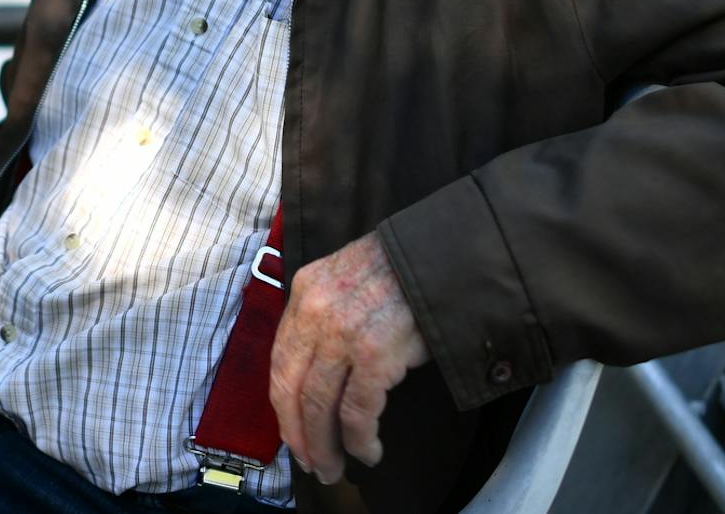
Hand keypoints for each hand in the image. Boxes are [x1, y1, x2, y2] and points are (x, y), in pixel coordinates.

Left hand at [269, 232, 429, 483]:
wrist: (445, 256)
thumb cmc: (403, 271)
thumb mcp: (347, 278)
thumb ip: (325, 316)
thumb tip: (316, 371)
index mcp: (305, 291)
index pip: (279, 361)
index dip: (283, 407)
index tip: (291, 434)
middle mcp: (316, 312)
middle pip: (292, 389)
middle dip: (298, 435)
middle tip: (311, 463)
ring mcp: (343, 334)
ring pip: (319, 406)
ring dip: (325, 445)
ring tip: (334, 468)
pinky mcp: (374, 355)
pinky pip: (357, 412)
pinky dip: (359, 440)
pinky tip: (368, 452)